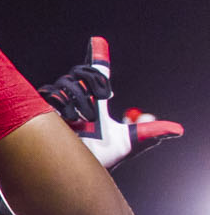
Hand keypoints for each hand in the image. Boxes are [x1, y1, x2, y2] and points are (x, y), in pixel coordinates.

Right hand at [38, 37, 183, 170]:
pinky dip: (63, 106)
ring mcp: (57, 103)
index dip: (97, 55)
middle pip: (82, 72)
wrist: (73, 173)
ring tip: (83, 120)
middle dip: (94, 81)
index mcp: (94, 101)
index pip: (96, 72)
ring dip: (79, 99)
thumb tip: (175, 129)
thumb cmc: (97, 159)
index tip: (98, 41)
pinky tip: (69, 121)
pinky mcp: (40, 110)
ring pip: (67, 82)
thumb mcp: (128, 144)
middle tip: (104, 99)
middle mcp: (75, 99)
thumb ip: (148, 133)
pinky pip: (51, 93)